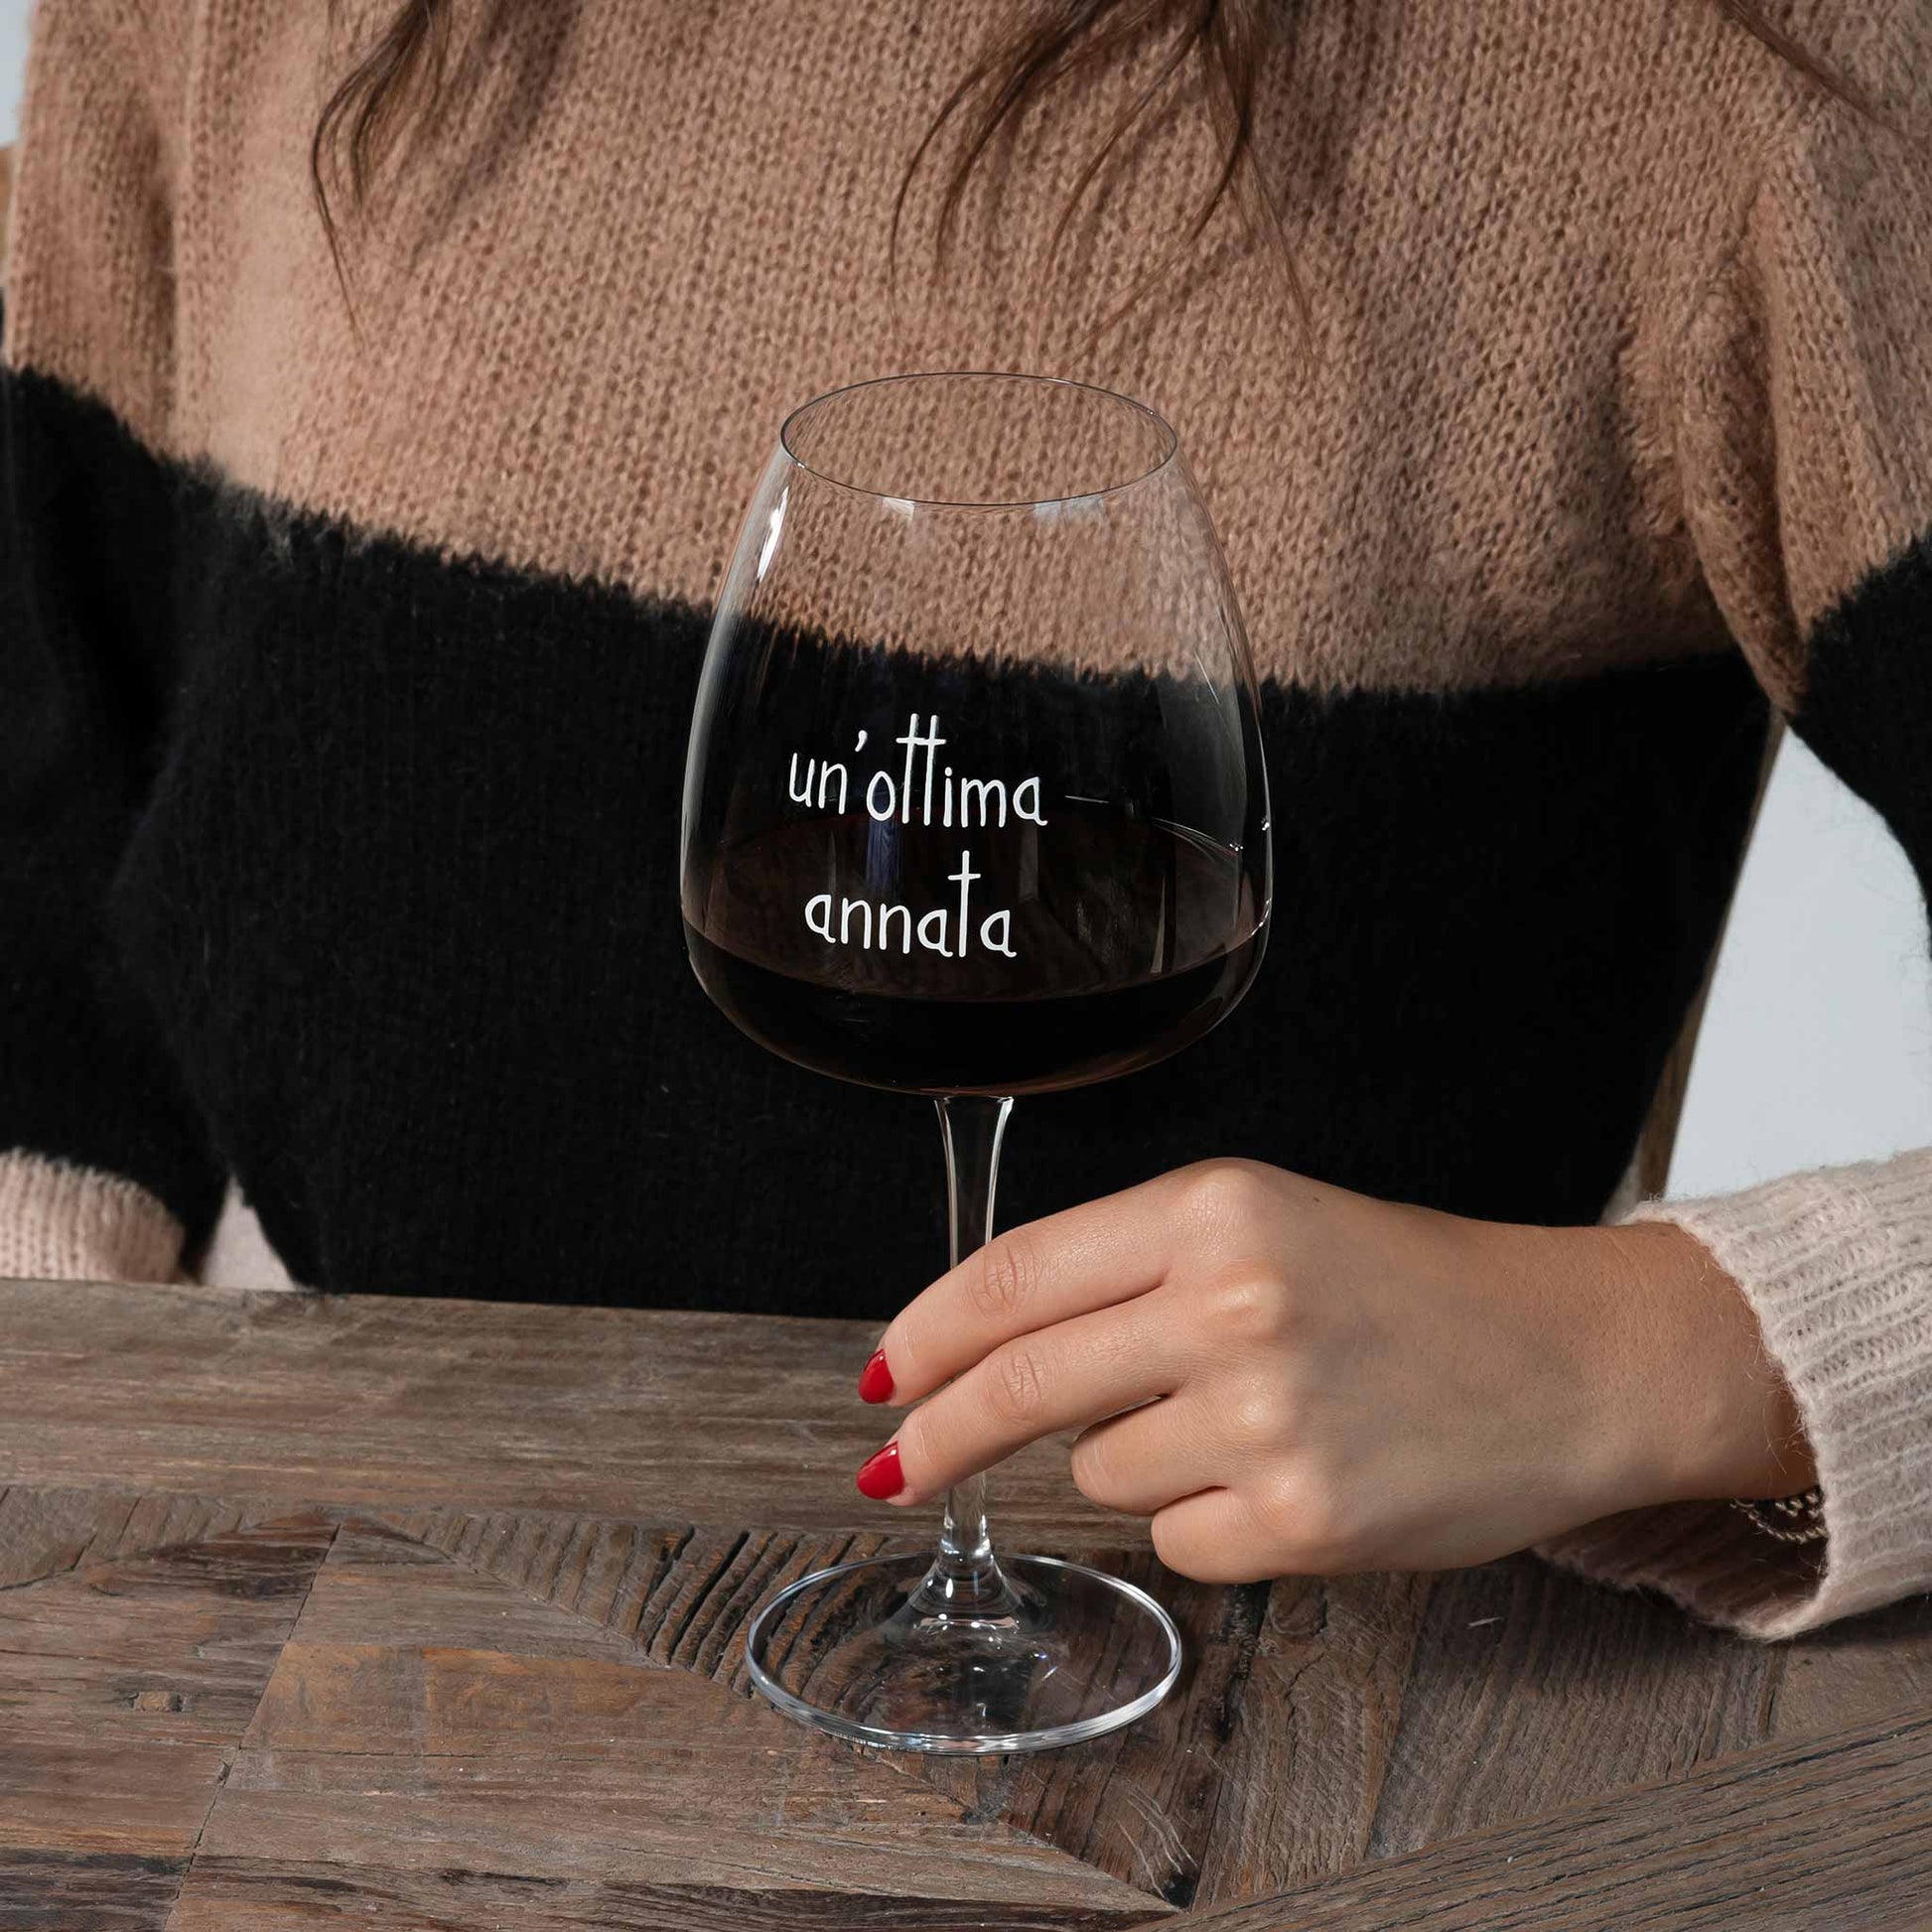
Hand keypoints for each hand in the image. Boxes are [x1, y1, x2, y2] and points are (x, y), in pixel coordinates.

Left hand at [855, 1161, 1815, 1580]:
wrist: (1570, 1358)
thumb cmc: (1412, 1286)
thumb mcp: (1265, 1225)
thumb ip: (1130, 1271)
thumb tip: (992, 1350)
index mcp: (1212, 1210)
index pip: (1015, 1275)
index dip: (927, 1332)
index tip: (883, 1375)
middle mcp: (1229, 1305)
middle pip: (1020, 1382)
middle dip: (942, 1434)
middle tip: (897, 1464)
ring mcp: (1265, 1417)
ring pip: (1100, 1471)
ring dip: (1140, 1461)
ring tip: (1250, 1422)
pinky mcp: (1302, 1518)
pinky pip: (1177, 1540)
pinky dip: (1209, 1521)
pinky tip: (1290, 1478)